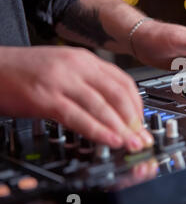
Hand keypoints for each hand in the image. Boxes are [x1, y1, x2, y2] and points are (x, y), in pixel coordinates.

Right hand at [0, 46, 152, 151]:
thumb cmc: (26, 70)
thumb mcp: (65, 69)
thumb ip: (90, 83)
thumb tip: (114, 108)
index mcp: (85, 59)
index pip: (123, 81)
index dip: (137, 105)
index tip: (142, 123)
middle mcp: (77, 67)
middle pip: (118, 94)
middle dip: (134, 120)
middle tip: (141, 138)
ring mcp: (61, 81)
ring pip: (101, 106)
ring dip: (121, 129)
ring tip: (132, 144)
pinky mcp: (45, 98)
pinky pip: (78, 117)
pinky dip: (98, 131)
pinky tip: (109, 140)